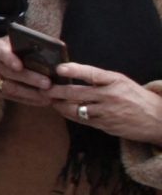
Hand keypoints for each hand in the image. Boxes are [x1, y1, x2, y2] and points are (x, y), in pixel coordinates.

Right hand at [0, 37, 52, 105]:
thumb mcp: (1, 41)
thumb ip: (18, 42)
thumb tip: (47, 46)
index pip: (0, 52)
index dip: (9, 59)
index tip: (19, 65)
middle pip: (10, 73)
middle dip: (30, 79)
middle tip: (47, 83)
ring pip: (11, 88)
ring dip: (31, 93)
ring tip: (48, 95)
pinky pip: (12, 97)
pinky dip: (28, 100)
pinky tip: (42, 101)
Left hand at [46, 62, 161, 141]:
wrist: (157, 119)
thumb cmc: (136, 97)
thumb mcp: (122, 82)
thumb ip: (100, 79)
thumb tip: (73, 74)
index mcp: (115, 81)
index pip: (92, 73)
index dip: (74, 70)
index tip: (59, 68)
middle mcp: (110, 95)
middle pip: (77, 93)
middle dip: (57, 91)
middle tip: (44, 88)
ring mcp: (107, 112)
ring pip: (76, 108)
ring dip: (60, 105)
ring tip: (50, 100)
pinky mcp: (105, 125)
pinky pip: (82, 120)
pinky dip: (70, 115)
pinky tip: (63, 111)